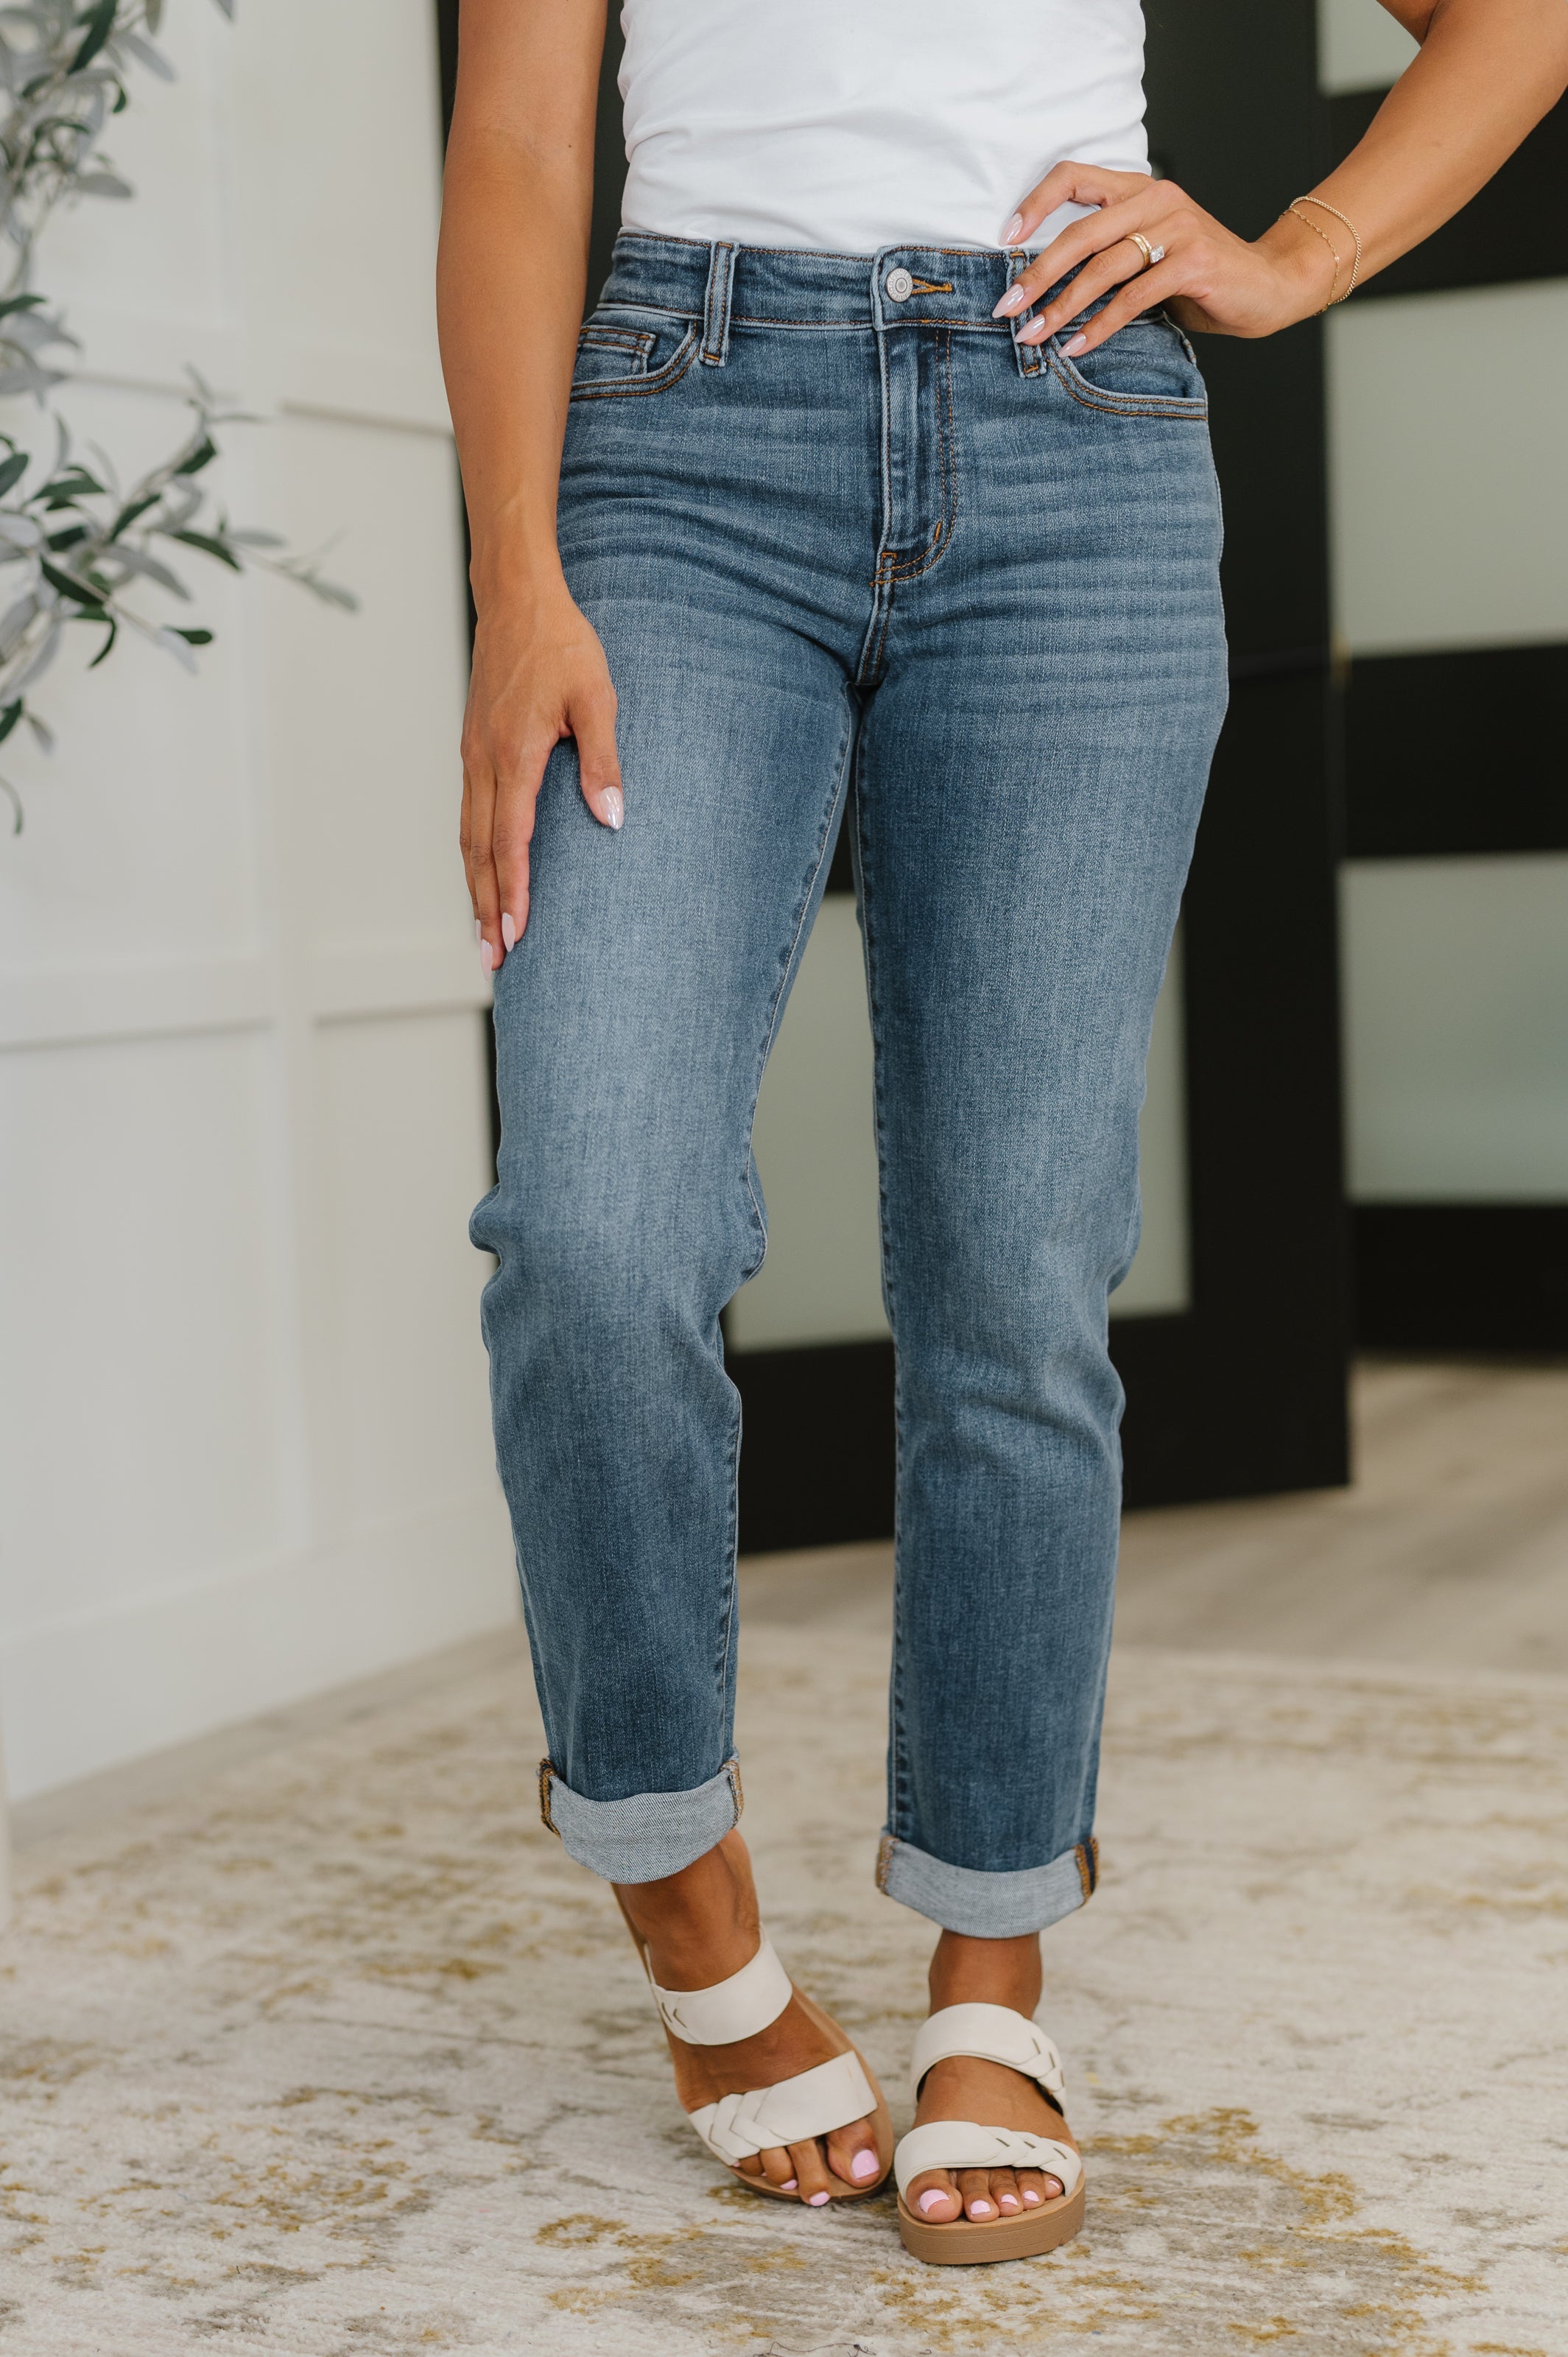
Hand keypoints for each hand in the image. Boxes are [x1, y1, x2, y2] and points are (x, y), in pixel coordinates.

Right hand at [459, 572, 621, 972]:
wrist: (515, 598)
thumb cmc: (560, 644)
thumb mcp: (597, 696)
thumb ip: (602, 759)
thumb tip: (612, 819)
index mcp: (513, 755)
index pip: (511, 840)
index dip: (514, 891)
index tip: (518, 933)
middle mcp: (484, 762)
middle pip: (479, 852)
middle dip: (487, 908)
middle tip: (494, 959)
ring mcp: (473, 756)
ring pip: (467, 838)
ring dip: (475, 889)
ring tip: (483, 935)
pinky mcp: (473, 749)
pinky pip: (467, 815)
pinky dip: (472, 856)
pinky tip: (481, 876)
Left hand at [994, 162, 1335, 359]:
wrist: (1267, 285)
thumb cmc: (1199, 275)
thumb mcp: (1148, 254)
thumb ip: (1107, 255)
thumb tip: (1040, 286)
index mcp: (1138, 189)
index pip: (1075, 176)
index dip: (1036, 203)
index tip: (1006, 238)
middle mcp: (1156, 198)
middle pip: (1080, 231)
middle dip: (1037, 273)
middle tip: (1008, 307)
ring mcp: (1177, 227)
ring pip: (1102, 267)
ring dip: (1062, 307)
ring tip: (1034, 336)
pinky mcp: (1193, 262)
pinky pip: (1132, 298)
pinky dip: (1100, 326)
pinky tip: (1077, 348)